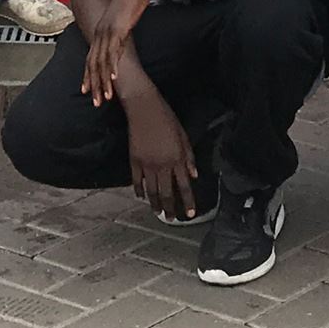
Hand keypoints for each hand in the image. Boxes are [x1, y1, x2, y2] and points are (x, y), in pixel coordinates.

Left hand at [82, 0, 152, 102]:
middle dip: (93, 85)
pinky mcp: (118, 29)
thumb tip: (120, 42)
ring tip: (106, 97)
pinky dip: (113, 66)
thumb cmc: (130, 0)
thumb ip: (119, 32)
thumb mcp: (122, 20)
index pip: (90, 58)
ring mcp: (108, 32)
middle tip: (95, 102)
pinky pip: (114, 51)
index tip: (86, 91)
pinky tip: (115, 78)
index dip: (87, 76)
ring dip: (104, 81)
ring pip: (102, 61)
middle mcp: (100, 33)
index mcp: (100, 31)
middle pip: (93, 64)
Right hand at [122, 92, 195, 219]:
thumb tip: (194, 174)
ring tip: (157, 213)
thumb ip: (189, 157)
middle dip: (170, 209)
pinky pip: (136, 181)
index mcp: (177, 159)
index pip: (184, 186)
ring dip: (155, 204)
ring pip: (152, 191)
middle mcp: (163, 165)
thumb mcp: (183, 135)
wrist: (144, 107)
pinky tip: (141, 196)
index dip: (188, 202)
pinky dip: (139, 190)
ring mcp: (147, 164)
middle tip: (171, 219)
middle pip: (167, 193)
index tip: (190, 214)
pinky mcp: (134, 160)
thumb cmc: (166, 118)